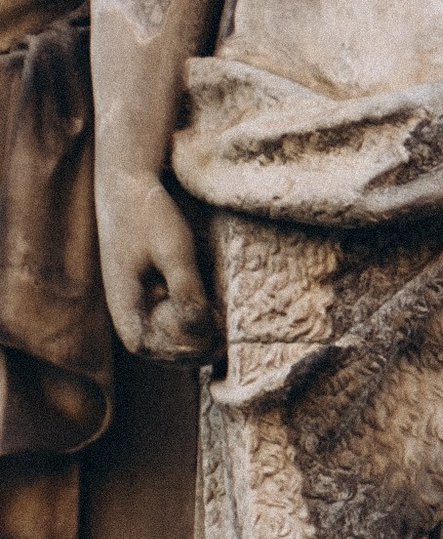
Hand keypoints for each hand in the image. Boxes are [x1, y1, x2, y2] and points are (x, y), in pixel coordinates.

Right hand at [98, 176, 215, 363]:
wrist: (130, 184)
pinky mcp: (150, 290)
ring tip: (223, 332)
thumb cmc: (150, 216)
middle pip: (157, 348)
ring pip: (165, 336)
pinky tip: (215, 315)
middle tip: (224, 343)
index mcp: (122, 300)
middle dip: (191, 351)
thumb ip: (186, 289)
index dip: (176, 353)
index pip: (144, 347)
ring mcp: (137, 299)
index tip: (209, 343)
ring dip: (193, 340)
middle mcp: (127, 305)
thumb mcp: (174, 251)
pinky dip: (191, 323)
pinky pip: (169, 318)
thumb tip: (202, 329)